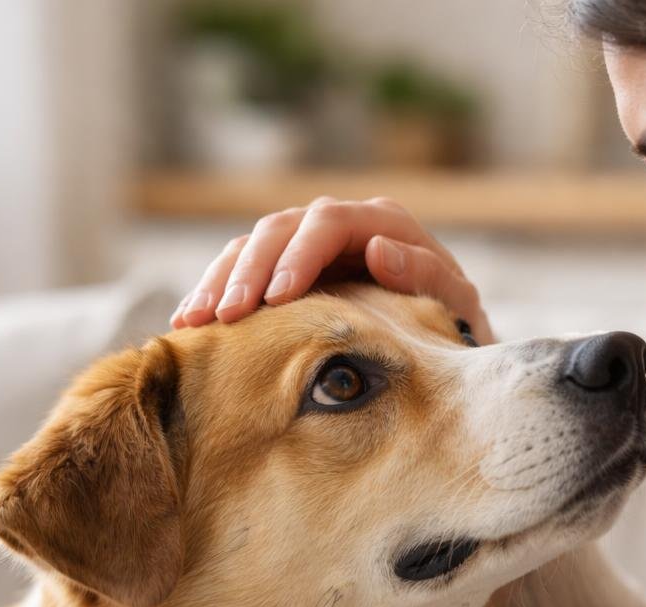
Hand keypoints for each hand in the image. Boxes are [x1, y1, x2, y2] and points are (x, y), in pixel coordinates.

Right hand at [170, 196, 493, 343]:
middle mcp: (339, 225)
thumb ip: (428, 277)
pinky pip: (240, 270)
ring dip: (218, 282)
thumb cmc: (454, 326)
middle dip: (247, 271)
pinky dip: (214, 293)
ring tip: (192, 321)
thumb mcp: (457, 306)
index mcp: (383, 223)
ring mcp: (307, 245)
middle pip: (279, 229)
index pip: (329, 222)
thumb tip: (380, 250)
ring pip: (250, 246)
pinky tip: (188, 323)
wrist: (446, 346)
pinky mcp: (285, 271)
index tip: (276, 297)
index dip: (298, 255)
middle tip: (226, 316)